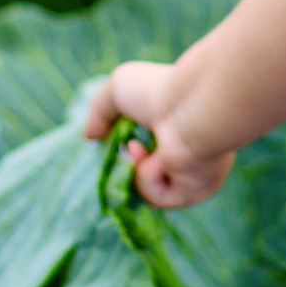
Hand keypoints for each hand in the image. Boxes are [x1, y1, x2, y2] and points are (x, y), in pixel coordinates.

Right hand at [82, 58, 236, 210]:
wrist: (192, 109)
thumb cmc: (159, 93)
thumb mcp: (118, 89)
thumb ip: (99, 111)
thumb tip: (88, 136)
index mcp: (179, 126)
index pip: (153, 147)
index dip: (129, 148)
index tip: (115, 139)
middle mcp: (190, 149)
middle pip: (149, 172)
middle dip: (128, 161)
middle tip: (127, 145)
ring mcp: (194, 171)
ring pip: (150, 187)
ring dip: (136, 169)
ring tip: (139, 148)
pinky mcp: (196, 190)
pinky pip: (159, 197)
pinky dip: (148, 180)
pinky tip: (156, 160)